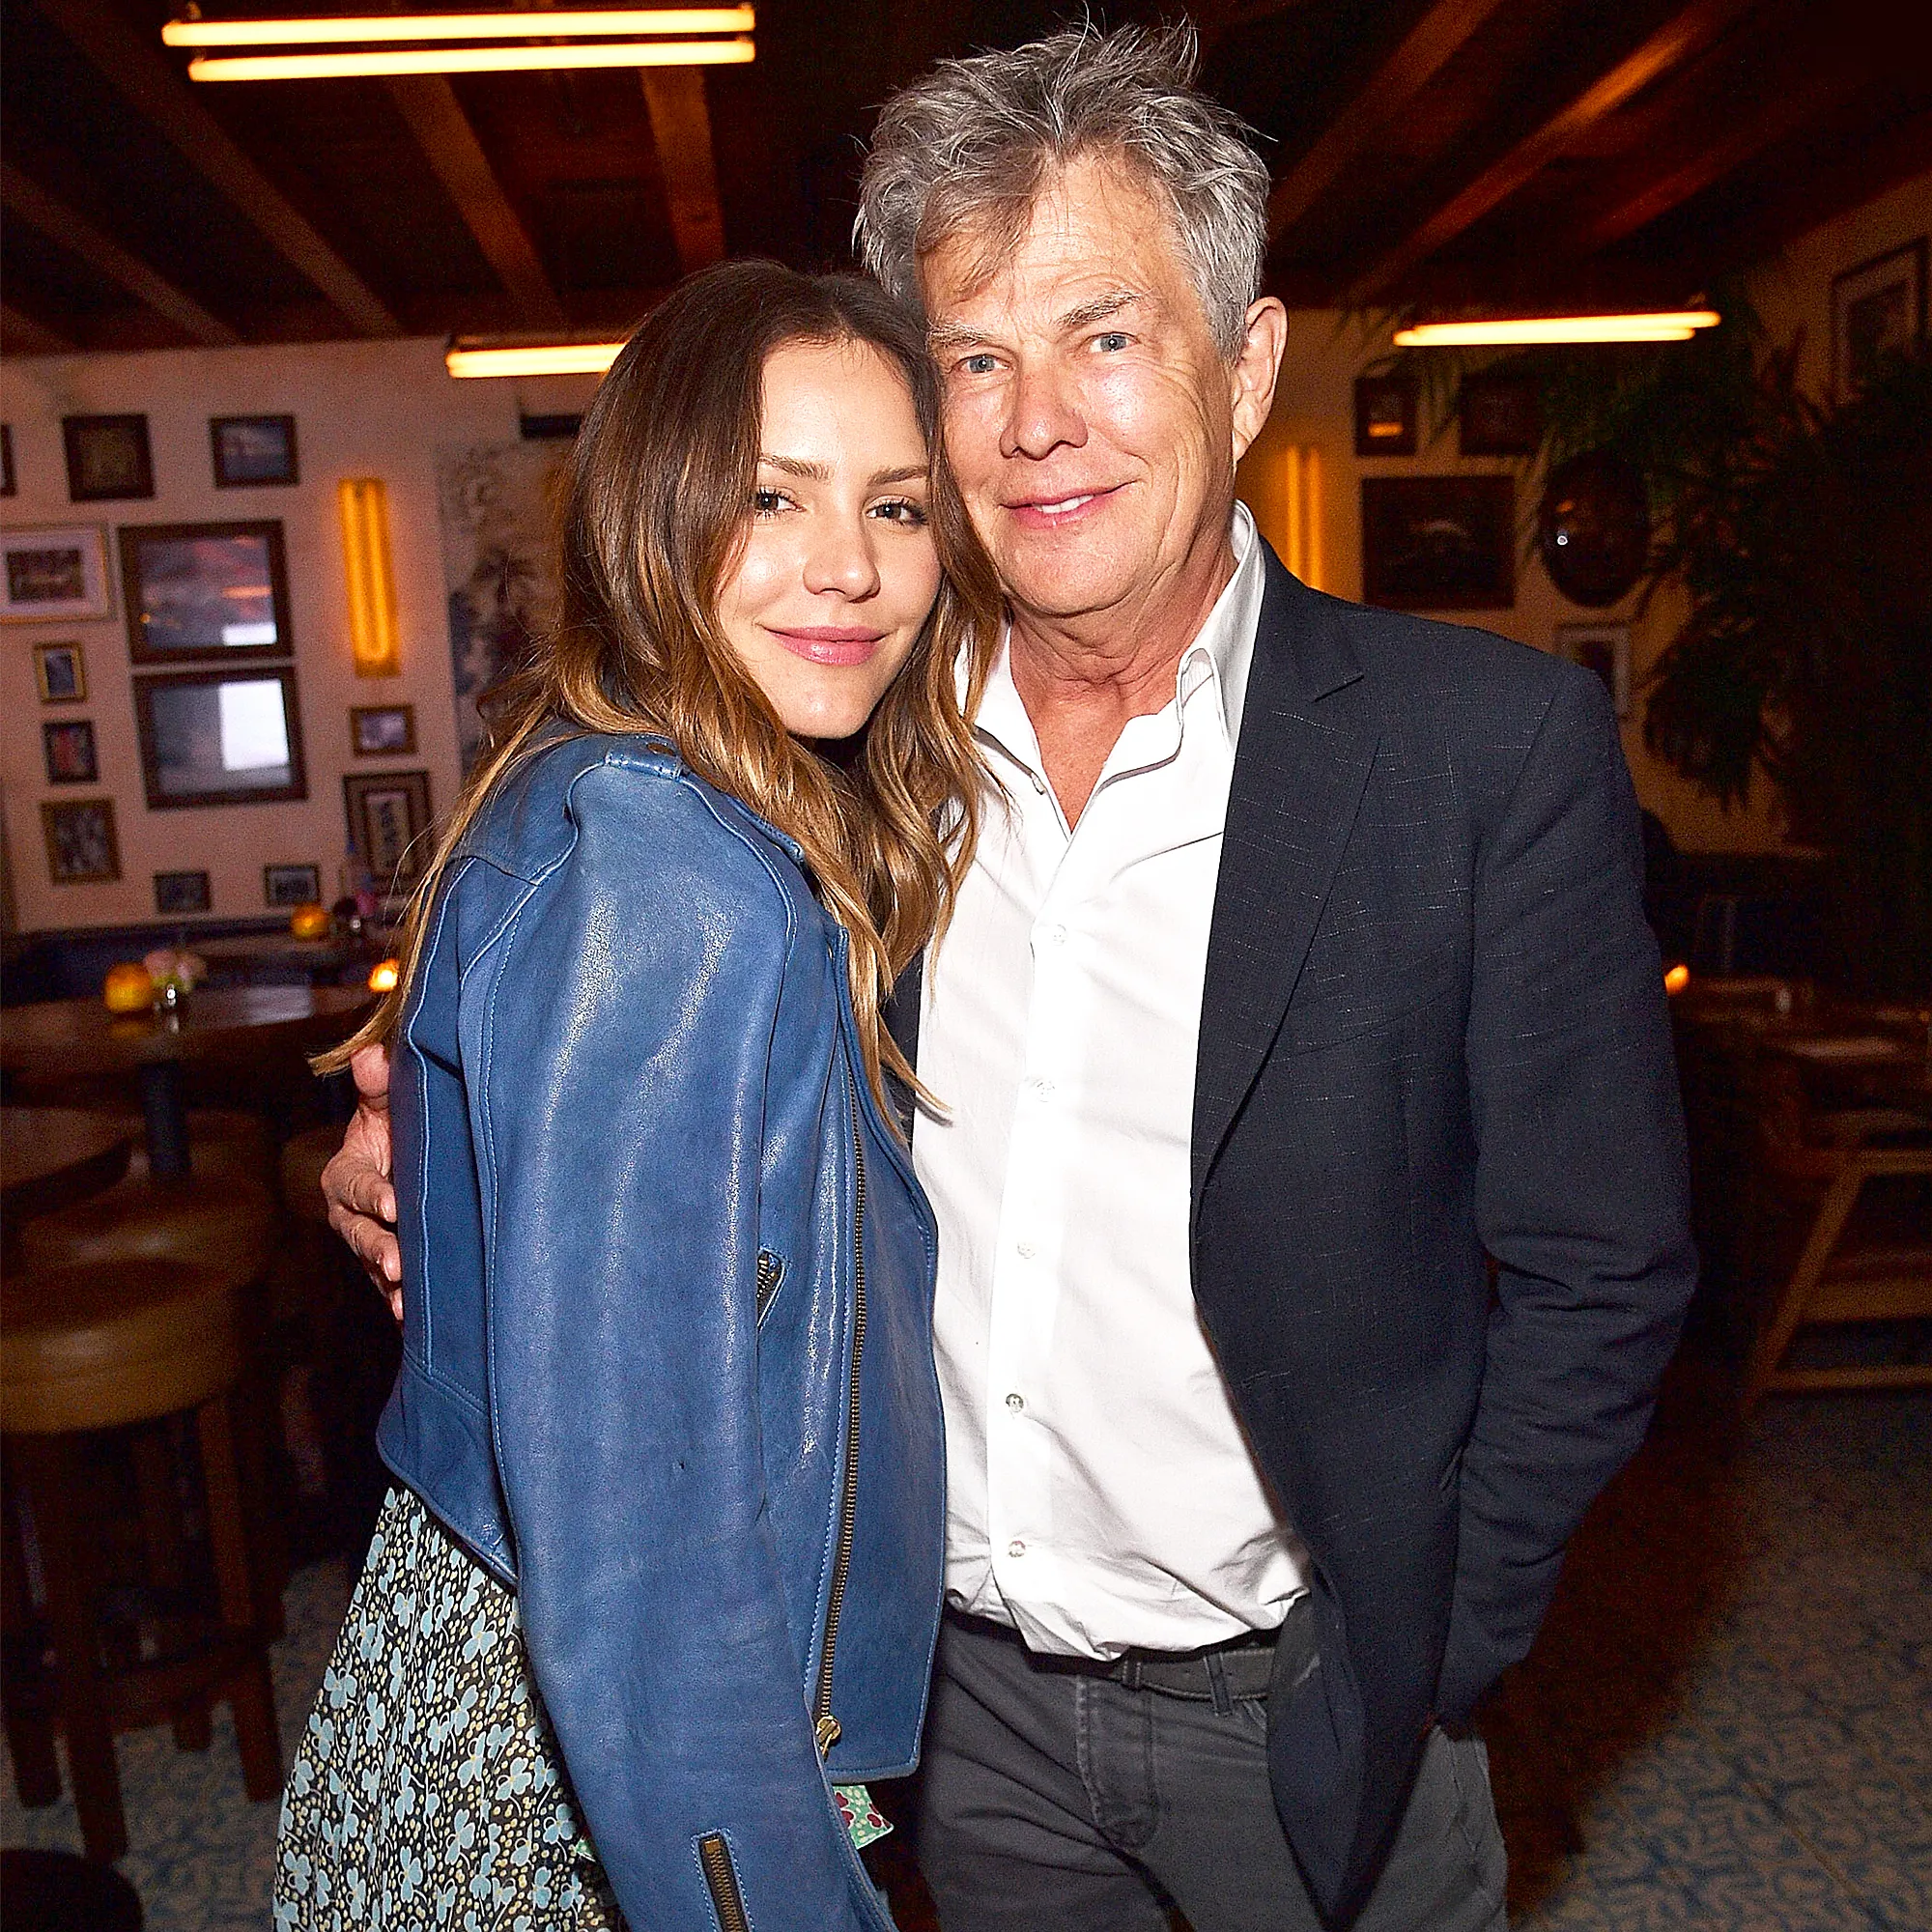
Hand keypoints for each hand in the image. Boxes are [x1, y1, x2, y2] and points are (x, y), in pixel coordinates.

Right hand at [323, 1042, 402, 1321]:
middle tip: (397, 1263)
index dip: (372, 1194)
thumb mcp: (388, 1102)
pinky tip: (412, 1318)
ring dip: (389, 1284)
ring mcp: (370, 1241)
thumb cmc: (398, 1123)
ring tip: (404, 1300)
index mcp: (344, 1174)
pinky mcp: (390, 1262)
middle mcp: (351, 1214)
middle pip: (359, 1234)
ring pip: (374, 1264)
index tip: (392, 1204)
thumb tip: (373, 1057)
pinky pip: (391, 1286)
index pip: (354, 1185)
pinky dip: (400, 1302)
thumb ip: (380, 1085)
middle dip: (377, 1248)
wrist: (413, 1152)